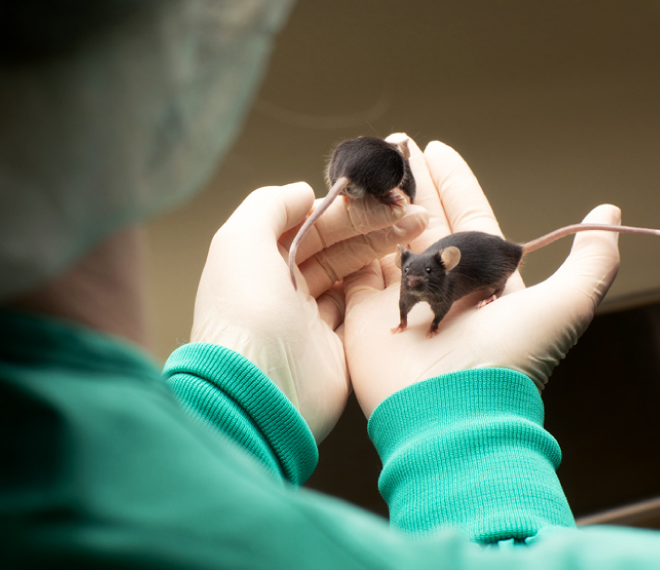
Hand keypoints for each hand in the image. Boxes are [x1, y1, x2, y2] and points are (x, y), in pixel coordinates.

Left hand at [191, 180, 427, 441]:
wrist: (259, 393)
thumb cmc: (244, 314)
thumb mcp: (240, 242)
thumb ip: (268, 205)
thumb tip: (303, 191)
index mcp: (257, 259)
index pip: (306, 222)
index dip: (345, 207)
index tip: (382, 194)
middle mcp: (280, 286)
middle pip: (332, 245)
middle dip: (372, 225)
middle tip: (414, 212)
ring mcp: (306, 319)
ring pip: (349, 274)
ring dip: (382, 251)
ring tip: (419, 232)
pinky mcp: (332, 349)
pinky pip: (359, 310)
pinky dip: (381, 290)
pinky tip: (405, 271)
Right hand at [344, 134, 621, 417]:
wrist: (453, 410)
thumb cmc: (511, 360)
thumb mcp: (566, 305)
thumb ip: (590, 259)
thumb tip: (609, 213)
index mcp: (483, 280)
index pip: (467, 217)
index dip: (454, 183)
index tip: (436, 148)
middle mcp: (441, 286)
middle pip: (423, 221)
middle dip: (411, 183)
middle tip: (395, 145)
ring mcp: (400, 298)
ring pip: (386, 237)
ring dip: (377, 202)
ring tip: (367, 167)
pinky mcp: (363, 313)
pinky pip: (353, 265)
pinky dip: (349, 237)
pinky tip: (342, 206)